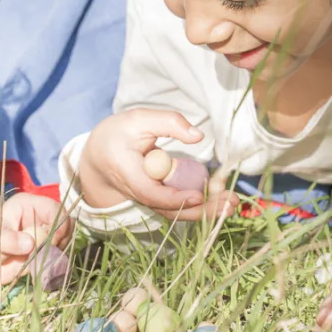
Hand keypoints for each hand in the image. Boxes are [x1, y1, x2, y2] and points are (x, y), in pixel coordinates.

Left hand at [0, 193, 73, 299]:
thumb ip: (9, 240)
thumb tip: (29, 243)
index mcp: (28, 204)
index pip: (55, 209)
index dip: (59, 224)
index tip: (52, 242)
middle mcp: (39, 217)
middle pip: (66, 225)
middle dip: (59, 241)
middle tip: (43, 254)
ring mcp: (44, 235)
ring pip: (65, 242)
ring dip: (56, 254)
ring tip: (37, 262)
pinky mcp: (45, 252)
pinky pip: (59, 257)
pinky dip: (54, 264)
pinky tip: (39, 268)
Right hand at [78, 109, 230, 220]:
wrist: (99, 157)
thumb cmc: (118, 134)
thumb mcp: (138, 119)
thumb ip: (168, 122)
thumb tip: (198, 135)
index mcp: (126, 172)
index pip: (149, 192)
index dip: (174, 197)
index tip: (198, 194)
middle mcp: (136, 193)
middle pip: (168, 209)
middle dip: (200, 210)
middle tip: (230, 204)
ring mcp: (146, 200)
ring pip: (176, 212)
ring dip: (205, 211)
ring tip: (232, 204)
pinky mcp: (156, 201)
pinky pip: (177, 208)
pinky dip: (200, 206)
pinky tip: (222, 200)